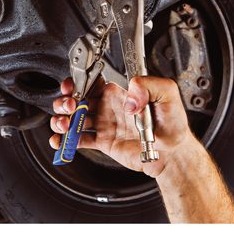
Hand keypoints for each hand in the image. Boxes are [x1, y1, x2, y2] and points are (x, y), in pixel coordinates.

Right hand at [49, 76, 195, 177]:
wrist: (172, 152)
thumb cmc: (172, 122)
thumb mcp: (167, 93)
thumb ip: (149, 85)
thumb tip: (130, 97)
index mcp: (120, 90)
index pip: (93, 80)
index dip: (78, 82)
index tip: (72, 87)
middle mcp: (109, 105)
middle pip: (78, 98)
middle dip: (66, 101)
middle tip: (70, 107)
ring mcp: (105, 123)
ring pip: (75, 118)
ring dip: (63, 120)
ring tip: (65, 125)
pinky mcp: (103, 141)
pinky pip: (80, 139)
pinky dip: (66, 140)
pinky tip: (61, 141)